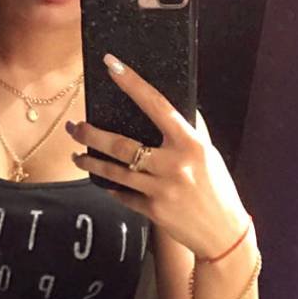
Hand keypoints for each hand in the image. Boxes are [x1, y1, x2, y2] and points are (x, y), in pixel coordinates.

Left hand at [68, 53, 250, 258]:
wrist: (223, 233)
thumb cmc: (216, 188)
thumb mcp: (208, 154)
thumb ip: (187, 133)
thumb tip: (164, 108)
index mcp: (190, 143)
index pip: (156, 105)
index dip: (132, 83)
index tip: (111, 65)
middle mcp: (174, 165)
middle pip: (121, 145)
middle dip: (91, 134)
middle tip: (74, 127)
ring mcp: (161, 189)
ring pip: (114, 172)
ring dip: (90, 162)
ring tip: (77, 154)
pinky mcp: (152, 211)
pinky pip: (123, 195)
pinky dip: (111, 187)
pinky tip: (102, 181)